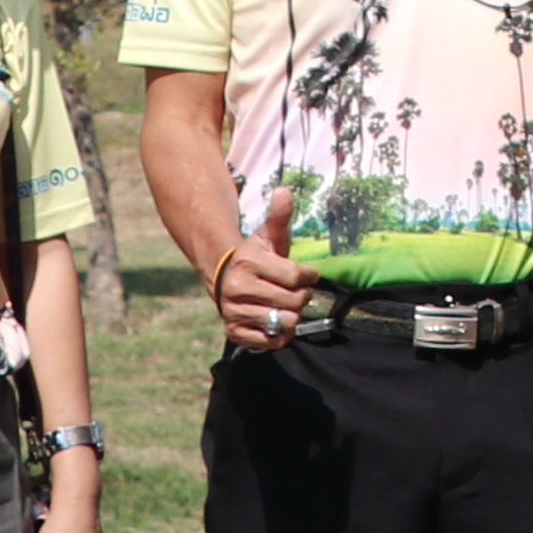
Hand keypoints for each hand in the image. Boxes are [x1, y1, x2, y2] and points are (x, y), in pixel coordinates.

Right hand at [211, 186, 314, 346]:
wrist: (224, 278)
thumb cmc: (256, 258)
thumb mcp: (268, 236)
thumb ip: (279, 216)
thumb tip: (284, 191)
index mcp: (247, 262)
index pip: (295, 276)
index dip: (308, 276)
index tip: (308, 274)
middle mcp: (237, 288)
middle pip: (294, 301)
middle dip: (302, 296)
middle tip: (296, 291)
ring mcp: (234, 311)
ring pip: (286, 322)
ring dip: (293, 316)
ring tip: (286, 305)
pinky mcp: (234, 332)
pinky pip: (272, 342)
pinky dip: (280, 334)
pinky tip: (276, 321)